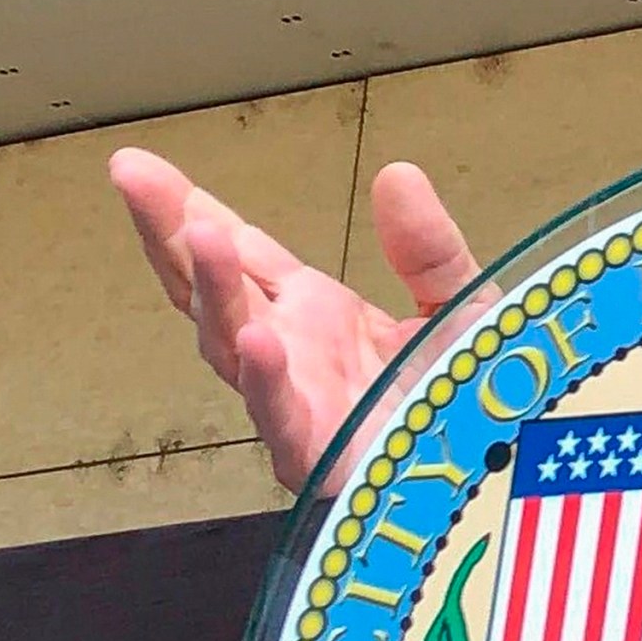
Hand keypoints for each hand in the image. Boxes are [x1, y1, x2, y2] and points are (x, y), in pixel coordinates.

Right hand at [108, 149, 485, 490]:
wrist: (510, 473)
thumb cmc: (475, 399)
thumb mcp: (459, 303)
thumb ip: (428, 247)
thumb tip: (397, 174)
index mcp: (315, 314)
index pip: (240, 255)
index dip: (190, 211)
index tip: (138, 167)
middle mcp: (292, 355)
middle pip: (213, 290)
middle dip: (170, 234)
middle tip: (131, 175)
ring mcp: (297, 406)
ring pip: (234, 347)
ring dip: (215, 292)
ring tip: (200, 235)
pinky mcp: (322, 459)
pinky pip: (283, 418)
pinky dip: (267, 380)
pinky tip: (260, 340)